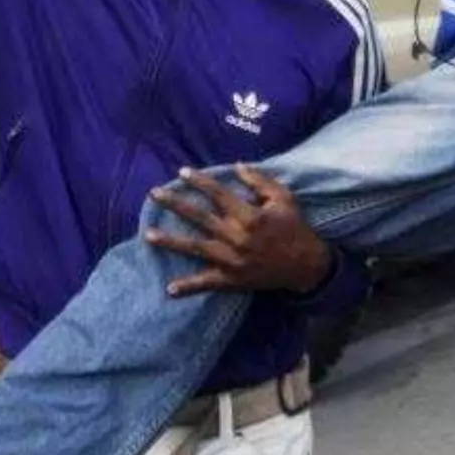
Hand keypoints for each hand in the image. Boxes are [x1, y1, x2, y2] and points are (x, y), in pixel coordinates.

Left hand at [145, 165, 331, 295]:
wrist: (306, 266)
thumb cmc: (295, 227)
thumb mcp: (284, 198)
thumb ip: (260, 181)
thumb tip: (237, 165)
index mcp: (249, 216)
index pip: (218, 194)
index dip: (199, 181)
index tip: (182, 172)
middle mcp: (236, 237)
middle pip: (199, 218)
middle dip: (175, 204)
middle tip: (154, 194)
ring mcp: (232, 260)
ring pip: (195, 248)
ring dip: (171, 242)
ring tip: (148, 236)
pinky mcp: (232, 279)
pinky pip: (207, 283)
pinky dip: (189, 287)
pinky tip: (169, 289)